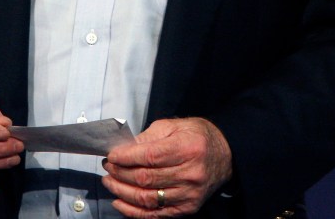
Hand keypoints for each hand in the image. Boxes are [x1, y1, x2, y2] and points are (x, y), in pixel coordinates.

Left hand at [102, 117, 231, 216]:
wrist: (226, 155)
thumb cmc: (198, 137)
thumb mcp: (175, 126)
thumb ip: (149, 137)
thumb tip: (123, 149)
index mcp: (187, 148)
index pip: (149, 156)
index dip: (125, 158)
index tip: (111, 156)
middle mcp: (190, 173)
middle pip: (145, 178)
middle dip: (120, 173)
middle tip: (108, 167)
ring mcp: (189, 194)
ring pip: (147, 198)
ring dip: (122, 192)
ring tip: (110, 183)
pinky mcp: (187, 208)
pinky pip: (155, 214)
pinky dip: (133, 211)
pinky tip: (120, 202)